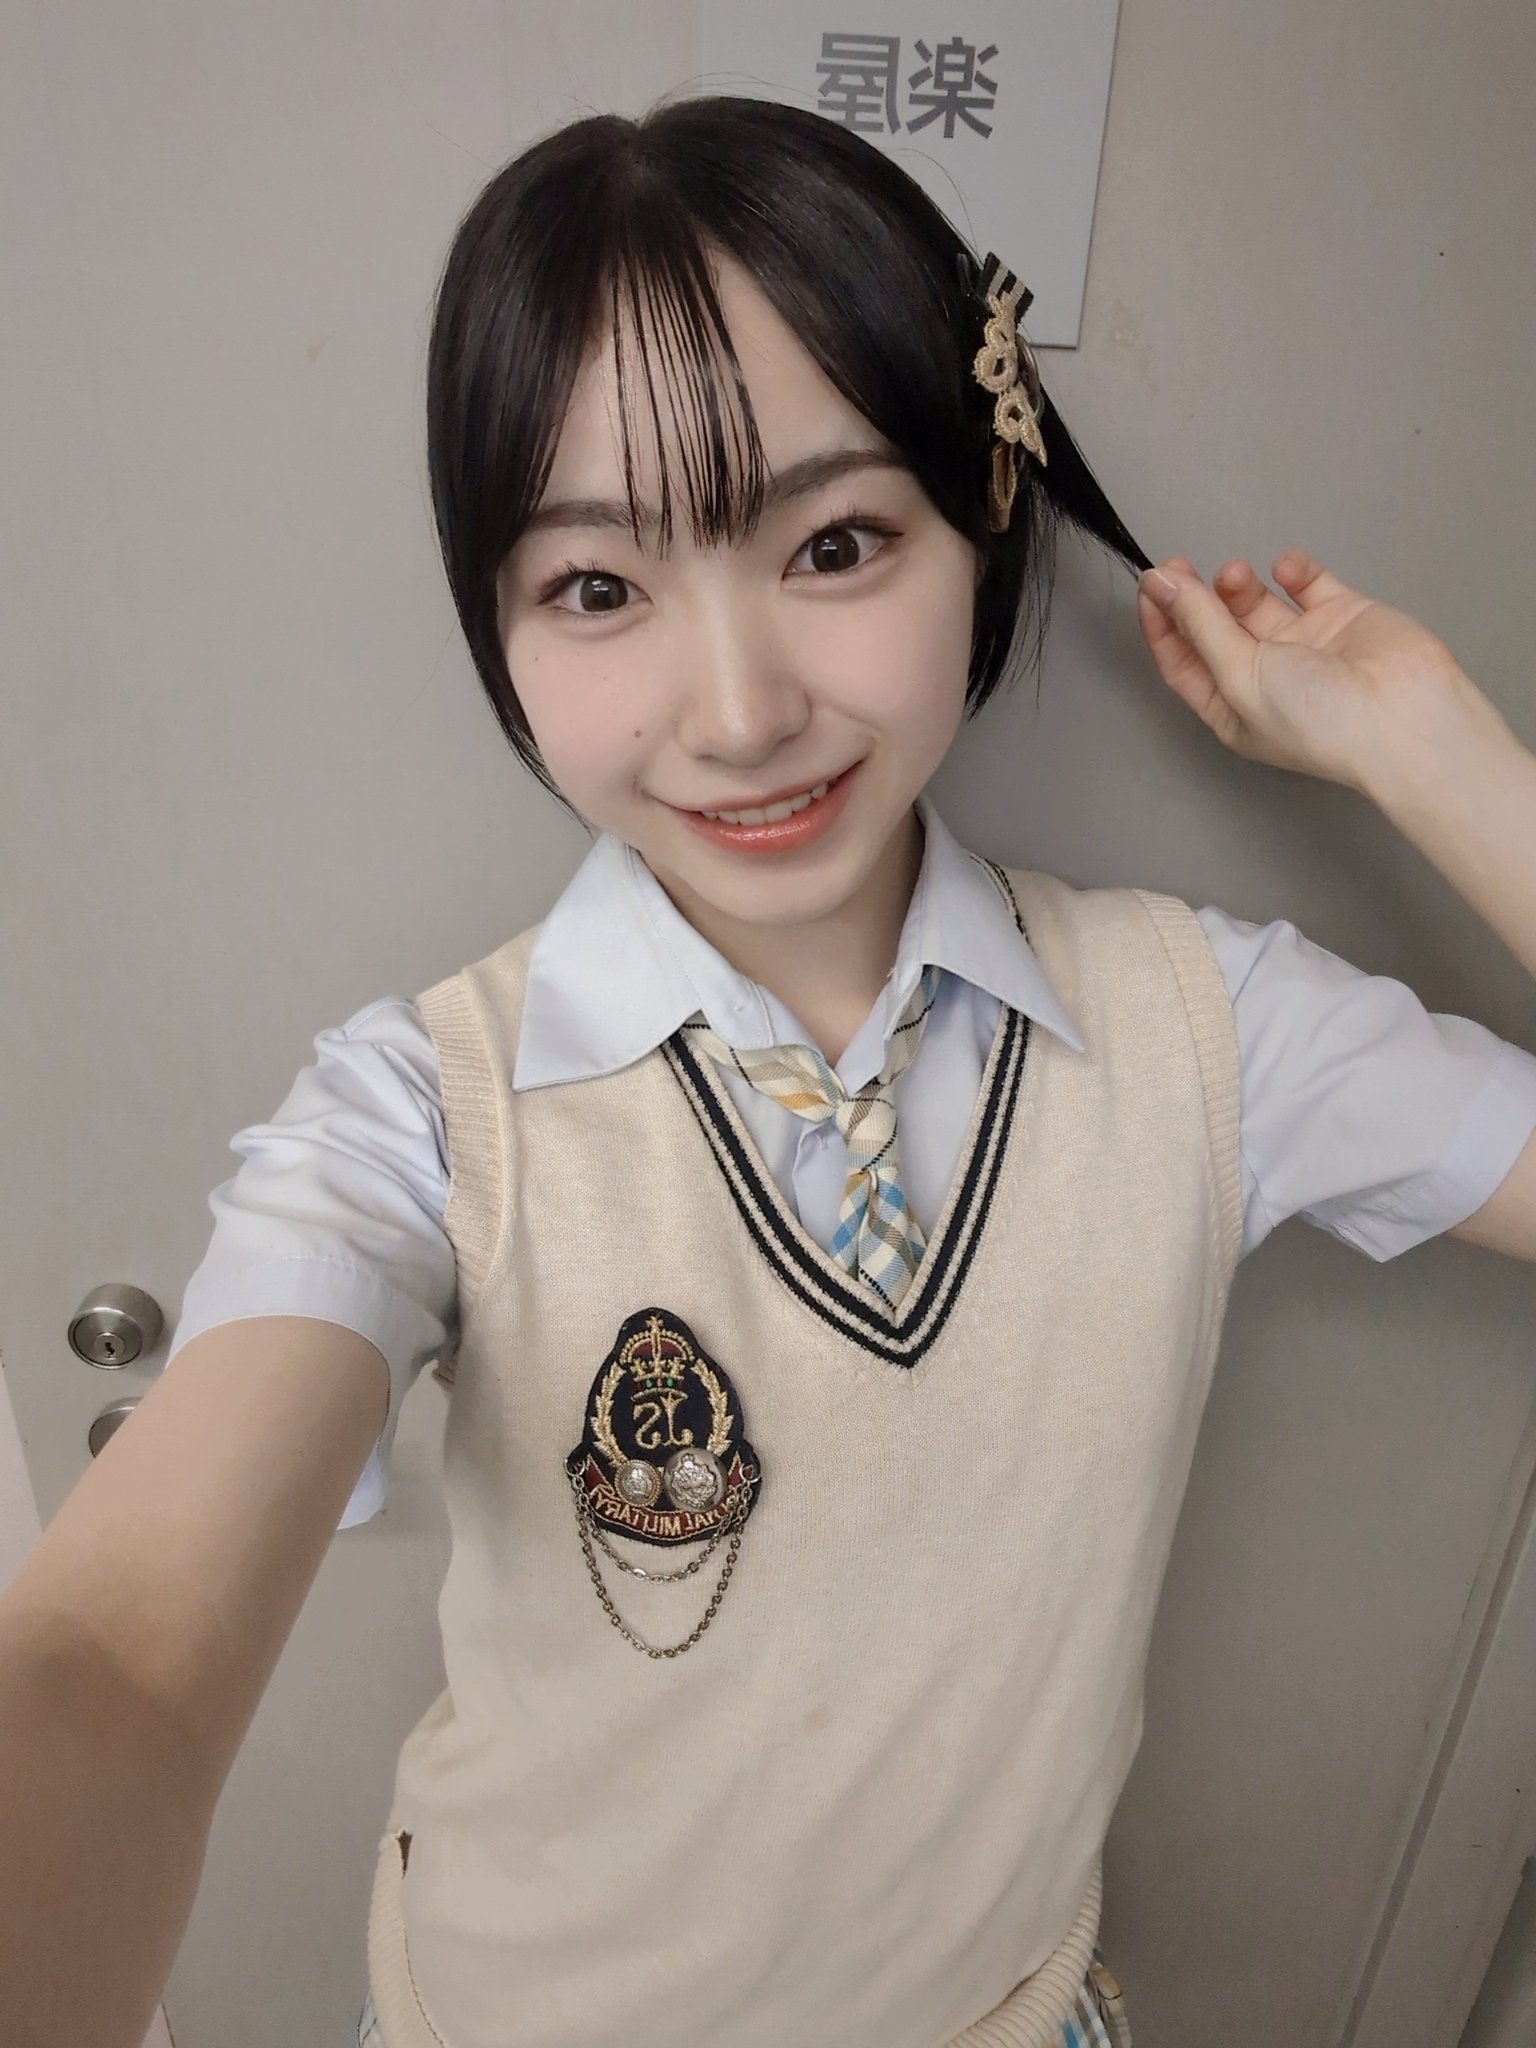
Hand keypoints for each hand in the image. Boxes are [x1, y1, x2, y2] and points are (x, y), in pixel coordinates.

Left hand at [1136, 550, 1469, 795]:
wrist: (1405, 717)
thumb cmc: (1319, 719)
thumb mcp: (1240, 674)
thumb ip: (1199, 625)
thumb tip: (1160, 585)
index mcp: (1231, 707)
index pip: (1182, 661)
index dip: (1161, 623)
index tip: (1150, 584)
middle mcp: (1264, 678)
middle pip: (1213, 628)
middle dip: (1194, 597)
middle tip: (1181, 566)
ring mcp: (1303, 646)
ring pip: (1256, 603)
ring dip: (1238, 584)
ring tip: (1237, 575)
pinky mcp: (1341, 617)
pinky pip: (1308, 584)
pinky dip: (1295, 570)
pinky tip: (1289, 569)